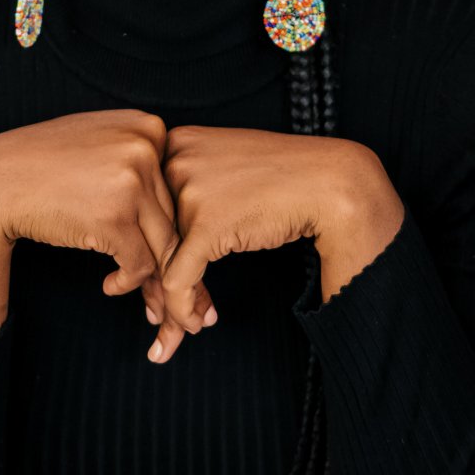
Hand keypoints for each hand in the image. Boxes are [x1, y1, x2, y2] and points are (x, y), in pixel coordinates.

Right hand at [0, 109, 179, 326]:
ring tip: (143, 296)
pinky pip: (141, 264)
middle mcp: (145, 148)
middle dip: (170, 259)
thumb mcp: (100, 143)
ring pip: (165, 245)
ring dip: (154, 279)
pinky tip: (109, 286)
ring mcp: (131, 181)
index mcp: (147, 127)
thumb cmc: (43, 167)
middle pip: (176, 217)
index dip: (174, 225)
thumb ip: (140, 161)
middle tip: (167, 290)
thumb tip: (184, 205)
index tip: (168, 254)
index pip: (178, 186)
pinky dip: (129, 282)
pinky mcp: (114, 217)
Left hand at [135, 127, 382, 363]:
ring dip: (169, 305)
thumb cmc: (282, 179)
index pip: (144, 207)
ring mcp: (188, 191)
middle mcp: (172, 161)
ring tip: (177, 331)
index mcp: (173, 143)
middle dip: (151, 284)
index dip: (148, 250)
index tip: (152, 282)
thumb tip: (161, 241)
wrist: (329, 182)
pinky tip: (195, 325)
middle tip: (157, 315)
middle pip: (147, 236)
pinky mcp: (205, 224)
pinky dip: (182, 310)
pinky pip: (178, 280)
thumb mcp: (223, 171)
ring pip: (159, 262)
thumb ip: (187, 192)